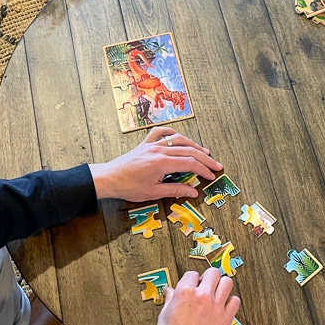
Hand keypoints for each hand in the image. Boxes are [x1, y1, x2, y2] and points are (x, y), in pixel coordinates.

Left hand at [88, 127, 221, 201]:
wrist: (109, 178)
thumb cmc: (128, 187)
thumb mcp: (154, 192)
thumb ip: (176, 190)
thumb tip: (193, 192)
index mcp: (162, 163)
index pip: (190, 163)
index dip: (203, 169)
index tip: (212, 175)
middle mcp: (158, 150)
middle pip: (188, 151)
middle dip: (205, 158)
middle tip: (216, 165)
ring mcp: (152, 144)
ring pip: (178, 140)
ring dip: (193, 145)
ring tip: (204, 152)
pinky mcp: (145, 144)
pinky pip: (161, 133)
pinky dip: (171, 133)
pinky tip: (178, 137)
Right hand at [155, 269, 239, 324]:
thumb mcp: (165, 312)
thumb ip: (171, 298)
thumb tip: (171, 291)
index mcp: (185, 291)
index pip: (192, 274)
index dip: (192, 279)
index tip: (193, 284)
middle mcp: (202, 296)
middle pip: (213, 273)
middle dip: (208, 278)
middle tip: (206, 285)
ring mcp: (216, 306)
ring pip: (227, 282)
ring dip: (222, 285)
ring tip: (216, 292)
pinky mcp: (225, 318)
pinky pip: (235, 301)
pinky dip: (231, 301)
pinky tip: (223, 305)